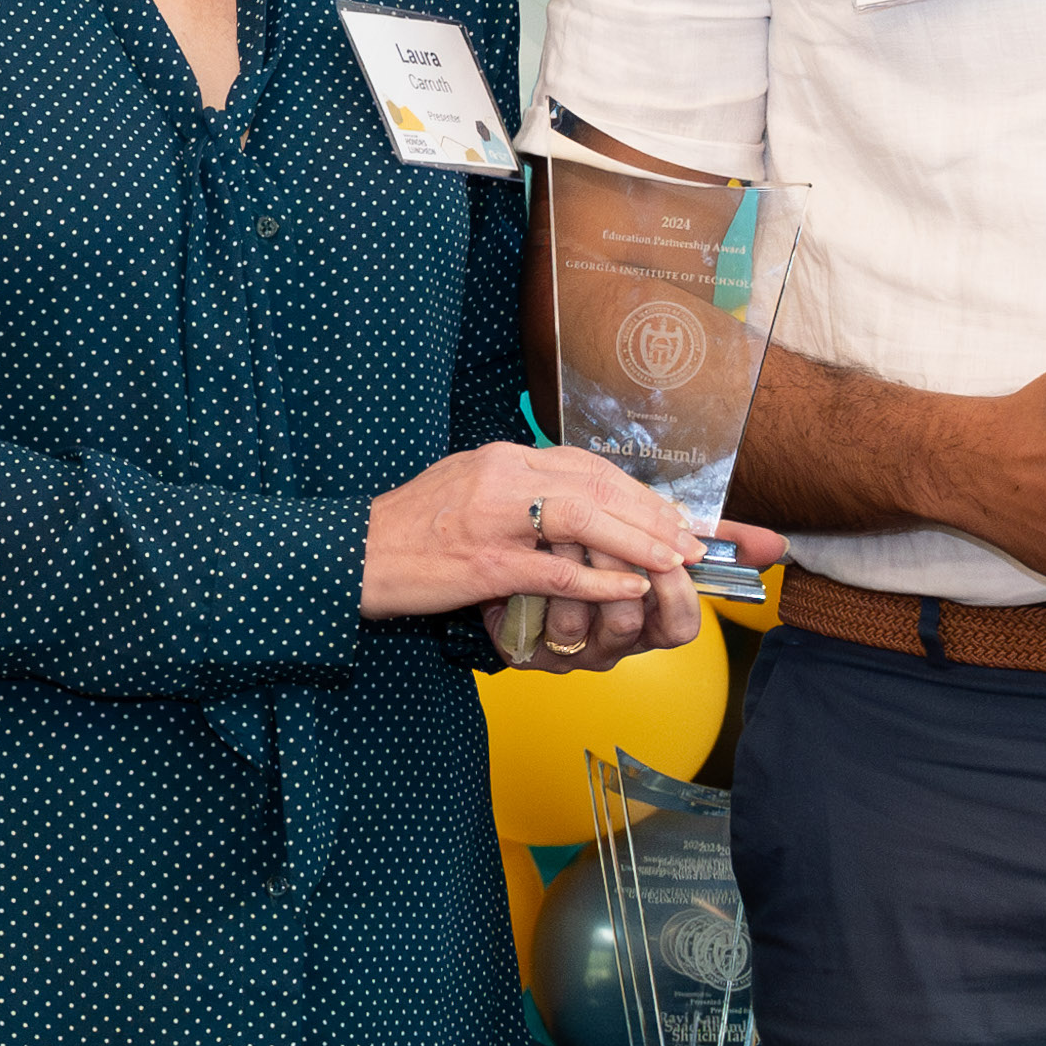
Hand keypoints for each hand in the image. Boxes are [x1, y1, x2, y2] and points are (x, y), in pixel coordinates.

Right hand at [364, 438, 734, 648]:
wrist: (354, 557)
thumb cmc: (411, 530)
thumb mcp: (467, 487)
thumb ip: (520, 488)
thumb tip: (572, 496)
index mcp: (503, 457)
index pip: (588, 464)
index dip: (636, 490)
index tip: (669, 513)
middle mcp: (503, 476)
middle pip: (598, 484)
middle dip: (652, 513)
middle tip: (691, 539)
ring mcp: (494, 519)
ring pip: (585, 518)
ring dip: (639, 540)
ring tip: (676, 561)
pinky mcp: (485, 564)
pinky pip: (557, 569)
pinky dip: (602, 579)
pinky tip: (633, 588)